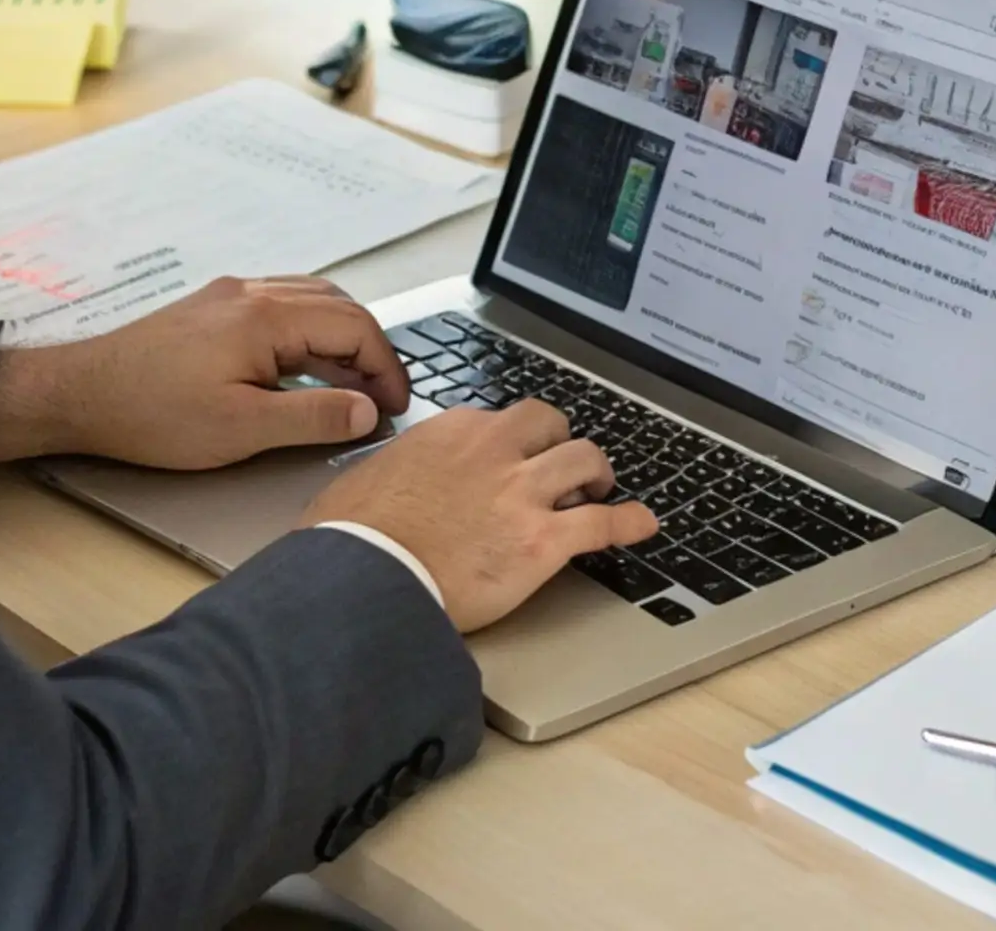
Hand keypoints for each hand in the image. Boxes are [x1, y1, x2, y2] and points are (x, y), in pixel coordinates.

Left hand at [0, 276, 409, 469]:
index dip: (385, 367)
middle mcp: (252, 292)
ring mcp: (230, 295)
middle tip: (383, 398)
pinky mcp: (212, 307)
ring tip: (353, 386)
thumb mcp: (242, 430)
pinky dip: (309, 331)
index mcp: (265, 317)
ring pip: (311, 300)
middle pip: (338, 305)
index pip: (353, 326)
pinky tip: (305, 368)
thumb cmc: (152, 414)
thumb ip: (313, 416)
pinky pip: (281, 305)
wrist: (80, 394)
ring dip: (341, 338)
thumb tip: (367, 411)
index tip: (397, 406)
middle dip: (369, 350)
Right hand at [299, 400, 658, 632]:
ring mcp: (522, 492)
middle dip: (560, 441)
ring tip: (601, 488)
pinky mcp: (542, 540)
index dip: (511, 440)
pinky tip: (643, 524)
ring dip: (596, 474)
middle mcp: (494, 449)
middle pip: (550, 424)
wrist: (366, 574)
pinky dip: (628, 522)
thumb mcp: (365, 479)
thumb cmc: (353, 535)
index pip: (500, 420)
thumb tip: (381, 484)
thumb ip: (393, 470)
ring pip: (584, 460)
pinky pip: (602, 522)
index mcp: (452, 431)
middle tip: (563, 465)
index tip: (513, 456)